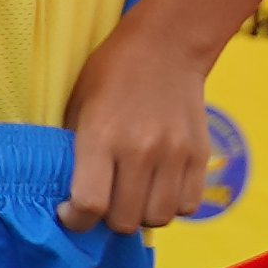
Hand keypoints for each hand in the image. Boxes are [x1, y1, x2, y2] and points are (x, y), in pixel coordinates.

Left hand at [54, 13, 224, 232]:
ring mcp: (175, 153)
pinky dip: (172, 206)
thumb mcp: (77, 108)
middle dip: (108, 219)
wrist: (165, 46)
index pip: (90, 204)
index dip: (76, 221)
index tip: (70, 213)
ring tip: (132, 196)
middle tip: (103, 201)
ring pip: (159, 218)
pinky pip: (189, 205)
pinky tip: (157, 188)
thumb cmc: (110, 76)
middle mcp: (141, 149)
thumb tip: (69, 197)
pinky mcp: (199, 154)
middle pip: (125, 220)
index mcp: (101, 137)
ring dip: (141, 215)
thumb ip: (74, 153)